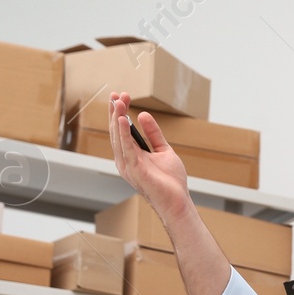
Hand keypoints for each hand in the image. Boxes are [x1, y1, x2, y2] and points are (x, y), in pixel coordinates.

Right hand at [106, 91, 192, 220]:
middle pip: (116, 131)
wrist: (177, 201)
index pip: (120, 131)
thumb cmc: (171, 181)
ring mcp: (127, 166)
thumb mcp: (163, 150)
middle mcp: (125, 160)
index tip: (120, 96)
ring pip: (118, 137)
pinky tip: (121, 119)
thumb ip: (154, 134)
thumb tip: (144, 115)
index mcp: (130, 156)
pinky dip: (123, 133)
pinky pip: (126, 148)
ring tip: (118, 101)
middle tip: (117, 93)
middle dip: (115, 112)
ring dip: (117, 118)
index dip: (118, 113)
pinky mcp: (134, 170)